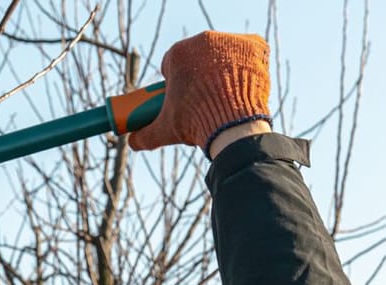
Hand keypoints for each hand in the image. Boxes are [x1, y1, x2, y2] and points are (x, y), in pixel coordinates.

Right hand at [129, 31, 271, 157]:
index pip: (172, 64)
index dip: (175, 82)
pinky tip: (243, 81)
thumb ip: (145, 135)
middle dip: (199, 75)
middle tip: (203, 99)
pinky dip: (247, 64)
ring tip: (225, 96)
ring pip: (223, 54)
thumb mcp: (166, 130)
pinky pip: (248, 51)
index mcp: (178, 53)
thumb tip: (131, 143)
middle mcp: (204, 41)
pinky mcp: (254, 46)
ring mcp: (231, 41)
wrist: (235, 124)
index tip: (182, 96)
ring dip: (222, 69)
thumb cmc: (197, 122)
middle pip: (198, 57)